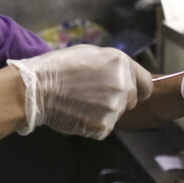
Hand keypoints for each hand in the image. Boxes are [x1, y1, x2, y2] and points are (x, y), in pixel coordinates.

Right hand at [8, 45, 153, 139]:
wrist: (37, 88)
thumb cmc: (59, 67)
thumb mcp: (91, 54)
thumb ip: (114, 66)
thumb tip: (126, 77)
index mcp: (121, 64)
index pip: (146, 84)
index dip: (137, 89)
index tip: (128, 91)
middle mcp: (123, 86)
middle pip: (132, 101)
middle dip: (117, 100)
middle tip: (93, 95)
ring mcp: (114, 108)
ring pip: (116, 115)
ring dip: (103, 111)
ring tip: (80, 102)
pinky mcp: (103, 127)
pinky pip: (103, 127)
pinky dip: (92, 123)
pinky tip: (77, 112)